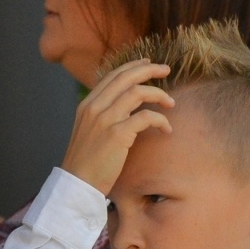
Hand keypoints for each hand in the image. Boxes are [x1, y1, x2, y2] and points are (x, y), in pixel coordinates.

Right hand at [60, 59, 173, 194]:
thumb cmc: (87, 163)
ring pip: (137, 92)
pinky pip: (146, 117)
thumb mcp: (89, 132)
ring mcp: (105, 119)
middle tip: (167, 70)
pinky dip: (160, 120)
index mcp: (87, 105)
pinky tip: (166, 129)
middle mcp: (94, 107)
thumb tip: (126, 107)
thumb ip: (103, 116)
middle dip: (149, 70)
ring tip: (171, 103)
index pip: (112, 76)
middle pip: (126, 77)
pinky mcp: (117, 134)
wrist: (77, 184)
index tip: (148, 64)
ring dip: (158, 95)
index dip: (132, 67)